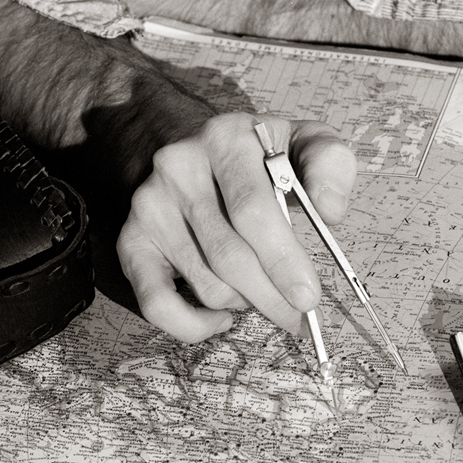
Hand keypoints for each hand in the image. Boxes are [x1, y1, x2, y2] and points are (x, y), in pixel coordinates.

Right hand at [111, 111, 355, 342]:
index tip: (309, 296)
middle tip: (300, 319)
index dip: (282, 259)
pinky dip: (192, 325)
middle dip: (271, 296)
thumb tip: (330, 211)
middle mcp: (178, 167)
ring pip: (205, 283)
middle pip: (228, 255)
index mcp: (225, 138)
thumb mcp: (303, 142)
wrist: (204, 149)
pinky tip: (222, 317)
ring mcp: (150, 205)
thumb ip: (330, 164)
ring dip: (244, 302)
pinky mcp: (132, 240)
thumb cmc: (265, 157)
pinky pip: (156, 302)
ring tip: (265, 292)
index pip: (252, 208)